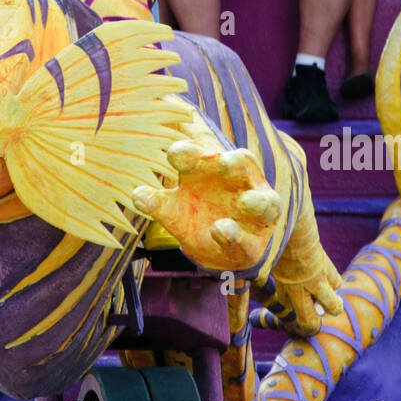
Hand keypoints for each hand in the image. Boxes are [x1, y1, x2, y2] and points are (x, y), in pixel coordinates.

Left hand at [132, 142, 280, 272]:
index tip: (173, 155)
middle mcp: (238, 181)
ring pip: (264, 200)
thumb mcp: (173, 207)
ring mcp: (253, 208)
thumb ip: (157, 201)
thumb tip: (135, 195)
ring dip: (256, 202)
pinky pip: (249, 237)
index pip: (202, 153)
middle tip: (224, 161)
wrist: (217, 247)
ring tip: (246, 203)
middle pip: (242, 163)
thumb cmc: (196, 214)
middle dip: (235, 163)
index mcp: (212, 166)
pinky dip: (237, 235)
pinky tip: (222, 231)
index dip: (188, 152)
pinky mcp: (254, 240)